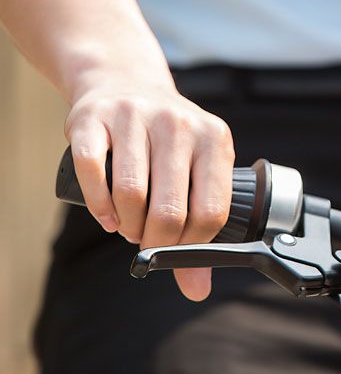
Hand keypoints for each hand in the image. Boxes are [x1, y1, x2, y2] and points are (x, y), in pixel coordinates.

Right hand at [64, 73, 234, 300]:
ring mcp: (134, 117)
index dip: (190, 244)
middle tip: (146, 240)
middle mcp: (177, 124)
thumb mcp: (196, 171)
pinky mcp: (93, 119)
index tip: (175, 248)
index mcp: (214, 139)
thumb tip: (196, 290)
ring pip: (131, 195)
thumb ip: (200, 229)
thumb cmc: (166, 141)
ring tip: (127, 226)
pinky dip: (98, 206)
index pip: (210, 212)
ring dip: (126, 225)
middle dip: (155, 241)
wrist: (124, 83)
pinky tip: (106, 215)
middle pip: (170, 210)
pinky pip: (93, 174)